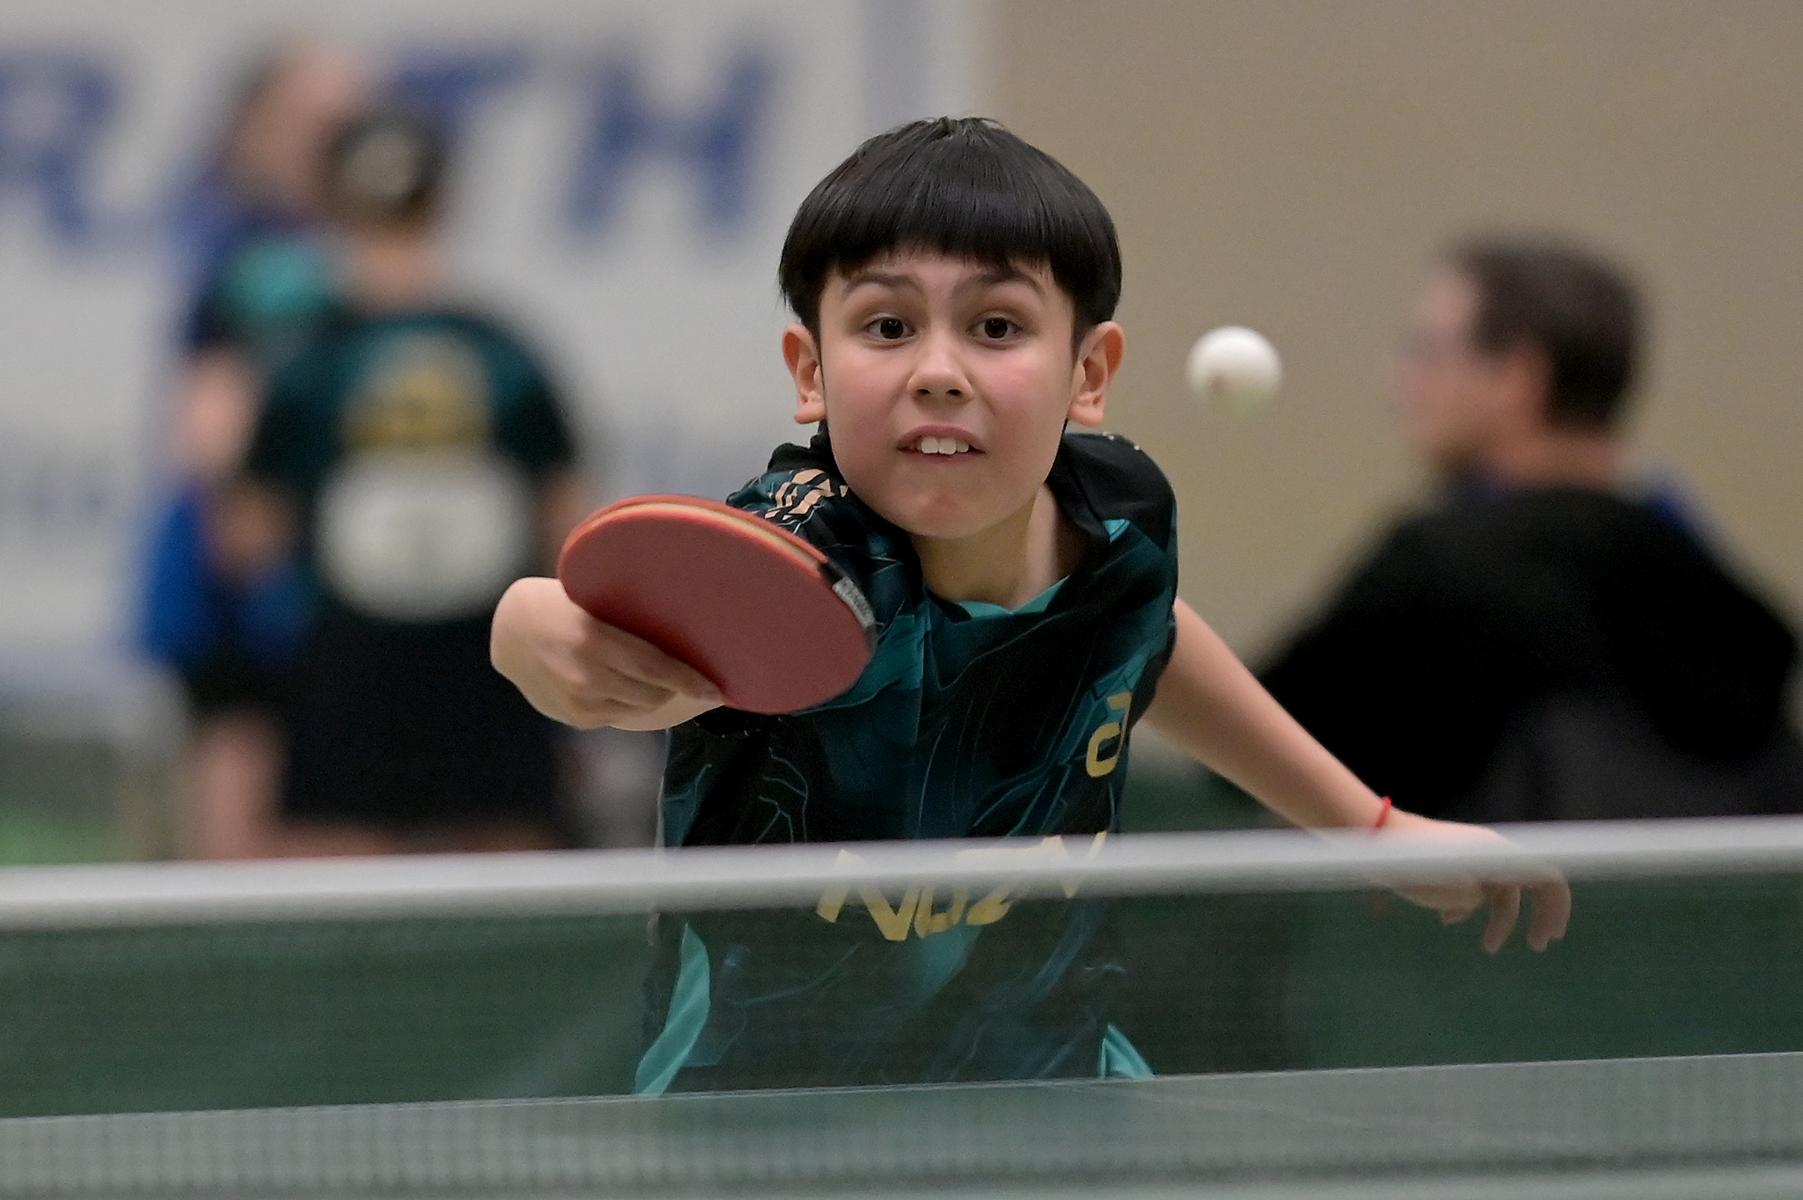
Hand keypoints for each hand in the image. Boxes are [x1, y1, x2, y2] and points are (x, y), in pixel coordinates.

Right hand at [490, 577, 722, 729]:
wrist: (510, 631)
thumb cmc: (564, 603)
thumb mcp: (594, 600)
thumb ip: (630, 623)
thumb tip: (687, 636)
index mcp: (592, 639)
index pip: (655, 668)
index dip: (691, 681)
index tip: (717, 689)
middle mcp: (584, 676)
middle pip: (653, 693)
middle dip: (676, 687)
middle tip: (690, 676)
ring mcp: (577, 701)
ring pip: (639, 708)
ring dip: (655, 695)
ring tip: (656, 677)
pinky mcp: (575, 717)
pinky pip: (620, 715)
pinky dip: (630, 701)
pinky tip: (624, 684)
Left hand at [1380, 809, 1571, 953]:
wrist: (1379, 841)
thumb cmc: (1419, 868)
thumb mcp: (1459, 892)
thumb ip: (1484, 898)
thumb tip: (1479, 899)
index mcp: (1502, 856)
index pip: (1549, 878)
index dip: (1558, 908)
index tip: (1549, 938)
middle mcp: (1493, 851)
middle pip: (1528, 886)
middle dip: (1534, 917)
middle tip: (1537, 945)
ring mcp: (1472, 854)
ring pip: (1498, 890)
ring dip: (1498, 920)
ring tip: (1488, 948)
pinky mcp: (1451, 858)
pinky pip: (1473, 884)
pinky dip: (1468, 905)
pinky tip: (1446, 920)